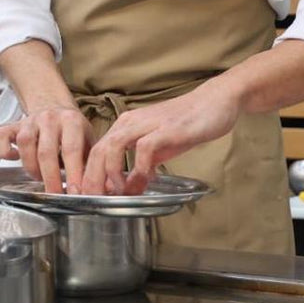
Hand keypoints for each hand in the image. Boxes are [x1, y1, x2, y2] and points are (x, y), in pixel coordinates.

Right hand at [0, 104, 93, 194]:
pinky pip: (2, 136)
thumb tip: (103, 188)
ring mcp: (29, 121)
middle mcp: (49, 119)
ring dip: (31, 167)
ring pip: (25, 144)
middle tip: (55, 195)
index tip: (75, 192)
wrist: (52, 105)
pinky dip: (5, 151)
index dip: (73, 173)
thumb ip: (92, 163)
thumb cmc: (72, 130)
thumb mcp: (88, 140)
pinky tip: (14, 159)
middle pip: (46, 151)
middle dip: (50, 178)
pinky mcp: (13, 124)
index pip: (71, 150)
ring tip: (39, 177)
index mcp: (72, 121)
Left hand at [80, 80, 241, 195]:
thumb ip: (141, 164)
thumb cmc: (186, 124)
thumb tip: (125, 187)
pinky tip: (143, 183)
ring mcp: (148, 124)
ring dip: (111, 173)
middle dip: (91, 177)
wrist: (214, 102)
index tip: (89, 195)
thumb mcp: (159, 147)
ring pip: (114, 146)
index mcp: (126, 125)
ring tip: (117, 193)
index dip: (89, 174)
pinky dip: (139, 169)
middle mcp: (131, 122)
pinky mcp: (166, 129)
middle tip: (93, 199)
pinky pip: (144, 149)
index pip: (97, 150)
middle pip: (99, 149)